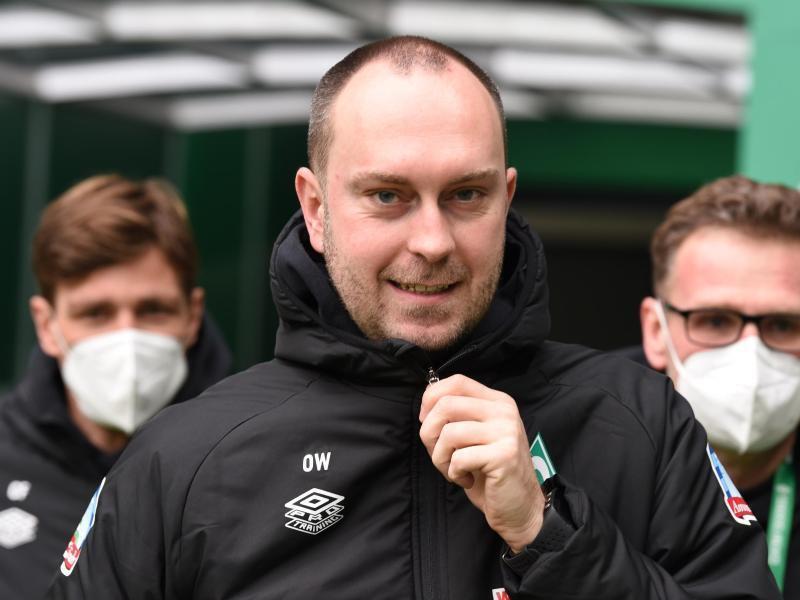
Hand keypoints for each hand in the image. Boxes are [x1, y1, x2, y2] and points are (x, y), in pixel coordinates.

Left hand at [419, 374, 544, 551]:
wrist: (520, 506)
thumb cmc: (490, 472)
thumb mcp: (474, 436)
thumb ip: (457, 417)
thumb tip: (425, 407)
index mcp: (497, 401)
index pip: (457, 381)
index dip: (431, 399)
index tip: (426, 421)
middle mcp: (504, 411)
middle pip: (446, 404)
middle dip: (429, 432)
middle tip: (439, 453)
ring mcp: (506, 431)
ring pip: (449, 433)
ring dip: (440, 458)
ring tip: (454, 470)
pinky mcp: (504, 455)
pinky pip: (459, 458)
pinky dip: (454, 473)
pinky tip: (467, 480)